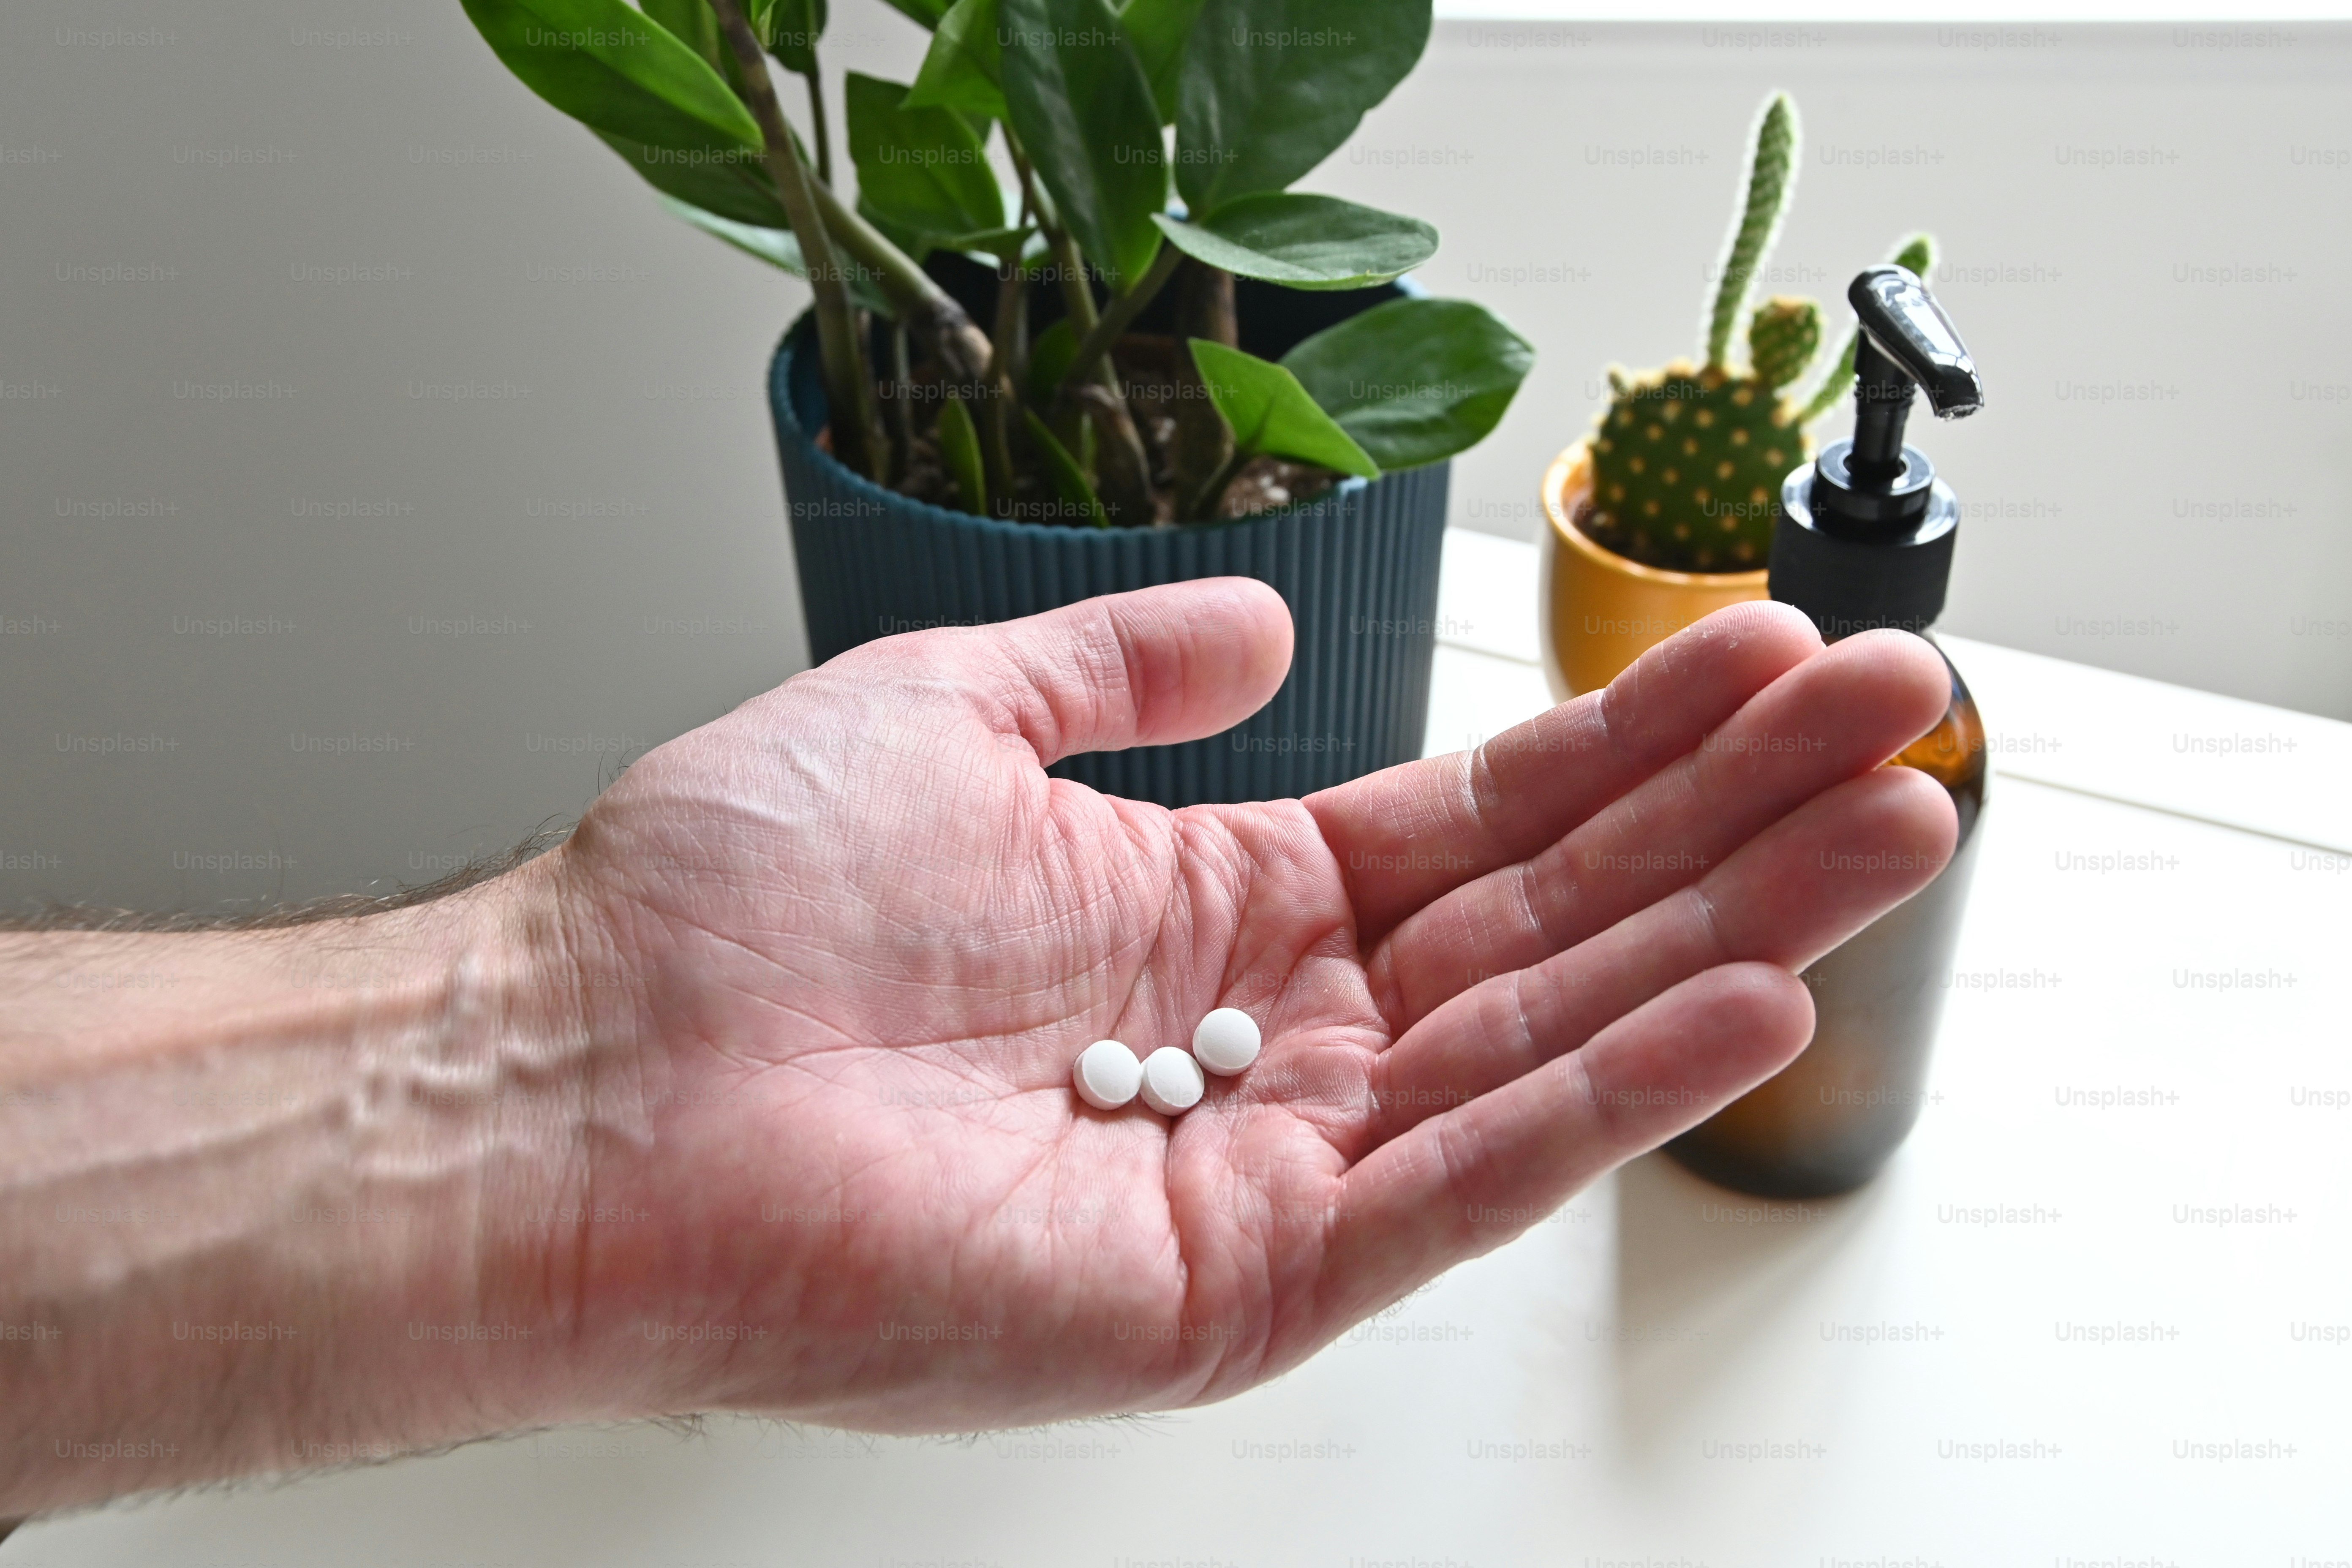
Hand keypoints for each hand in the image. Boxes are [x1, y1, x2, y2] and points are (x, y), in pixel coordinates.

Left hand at [530, 580, 1956, 1432]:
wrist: (589, 1076)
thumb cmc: (729, 910)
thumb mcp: (949, 712)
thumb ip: (1116, 671)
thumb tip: (1259, 627)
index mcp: (1210, 915)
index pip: (1474, 828)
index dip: (1625, 746)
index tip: (1757, 657)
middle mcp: (1264, 1041)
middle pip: (1548, 923)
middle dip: (1732, 818)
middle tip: (1898, 722)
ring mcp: (1268, 1169)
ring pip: (1542, 1044)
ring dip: (1726, 933)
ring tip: (1891, 831)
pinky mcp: (1243, 1284)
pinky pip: (1454, 1181)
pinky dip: (1601, 1095)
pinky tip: (1735, 996)